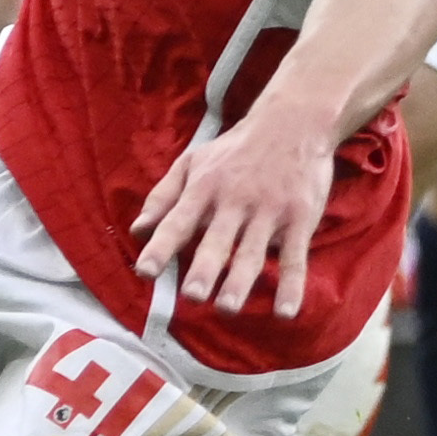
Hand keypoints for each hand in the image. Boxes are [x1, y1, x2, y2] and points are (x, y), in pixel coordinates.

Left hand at [129, 101, 338, 320]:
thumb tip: (136, 231)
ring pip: (252, 252)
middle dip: (205, 268)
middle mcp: (235, 201)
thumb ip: (163, 197)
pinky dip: (292, 285)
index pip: (178, 221)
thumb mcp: (192, 162)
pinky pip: (295, 257)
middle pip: (217, 240)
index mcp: (204, 188)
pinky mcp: (300, 219)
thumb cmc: (234, 150)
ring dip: (240, 282)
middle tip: (192, 295)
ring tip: (226, 308)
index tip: (145, 272)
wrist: (292, 123)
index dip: (161, 246)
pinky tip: (285, 312)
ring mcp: (269, 211)